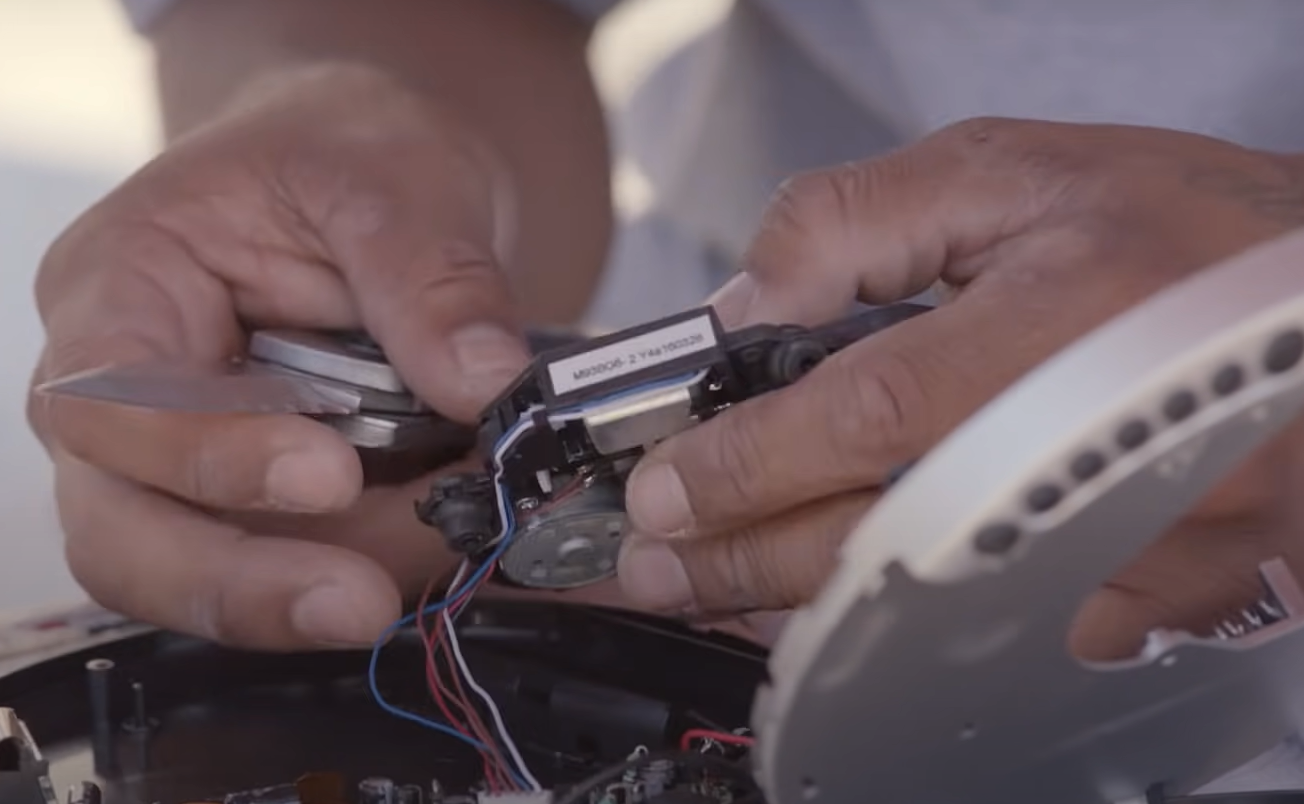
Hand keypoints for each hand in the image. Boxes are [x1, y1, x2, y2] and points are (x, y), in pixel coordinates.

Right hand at [28, 63, 532, 649]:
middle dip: (241, 583)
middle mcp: (119, 400)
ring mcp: (175, 467)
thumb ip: (434, 279)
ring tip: (445, 551)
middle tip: (363, 600)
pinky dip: (366, 570)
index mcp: (119, 285)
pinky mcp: (250, 509)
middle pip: (120, 534)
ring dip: (322, 590)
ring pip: (195, 578)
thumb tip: (486, 384)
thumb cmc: (343, 155)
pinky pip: (284, 570)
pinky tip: (441, 549)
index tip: (327, 475)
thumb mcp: (398, 177)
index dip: (203, 456)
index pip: (107, 401)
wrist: (368, 182)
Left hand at [616, 117, 1303, 658]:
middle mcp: (1109, 442)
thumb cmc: (1183, 228)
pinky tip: (840, 602)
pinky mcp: (1162, 593)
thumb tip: (746, 307)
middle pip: (886, 533)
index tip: (665, 487)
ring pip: (933, 606)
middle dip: (744, 557)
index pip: (872, 410)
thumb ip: (856, 222)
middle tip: (658, 562)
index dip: (751, 461)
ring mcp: (1144, 537)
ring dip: (804, 604)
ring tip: (719, 583)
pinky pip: (1007, 634)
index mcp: (1071, 313)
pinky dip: (906, 626)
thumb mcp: (1010, 171)